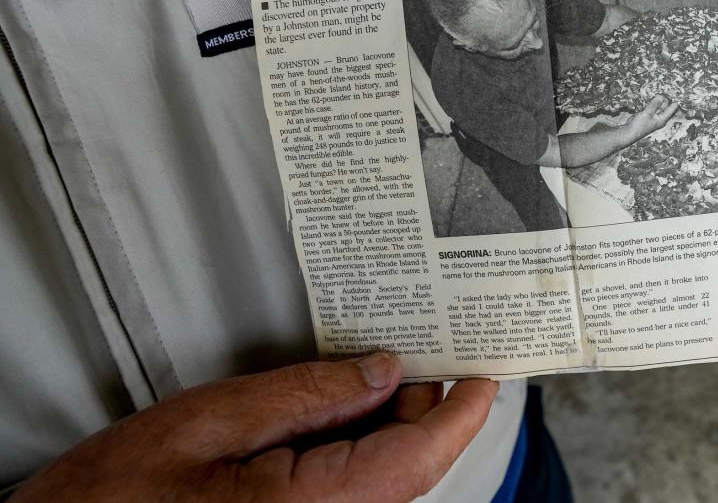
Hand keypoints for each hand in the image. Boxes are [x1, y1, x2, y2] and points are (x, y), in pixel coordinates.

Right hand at [11, 353, 497, 502]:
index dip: (463, 413)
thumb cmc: (117, 497)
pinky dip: (360, 440)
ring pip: (382, 472)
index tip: (487, 373)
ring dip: (388, 420)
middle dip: (420, 402)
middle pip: (406, 462)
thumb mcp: (217, 419)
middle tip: (425, 342)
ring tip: (382, 365)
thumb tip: (382, 371)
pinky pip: (351, 482)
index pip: (419, 458)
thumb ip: (309, 394)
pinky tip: (345, 403)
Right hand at [628, 95, 678, 137]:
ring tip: (657, 91)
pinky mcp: (647, 114)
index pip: (672, 108)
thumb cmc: (639, 126)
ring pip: (658, 105)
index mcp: (663, 119)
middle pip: (666, 106)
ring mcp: (653, 116)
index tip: (672, 92)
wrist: (629, 131)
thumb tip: (661, 96)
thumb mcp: (647, 113)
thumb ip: (654, 104)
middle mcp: (660, 117)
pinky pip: (652, 106)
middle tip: (662, 90)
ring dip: (657, 99)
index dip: (674, 100)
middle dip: (664, 98)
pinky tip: (651, 97)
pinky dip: (652, 102)